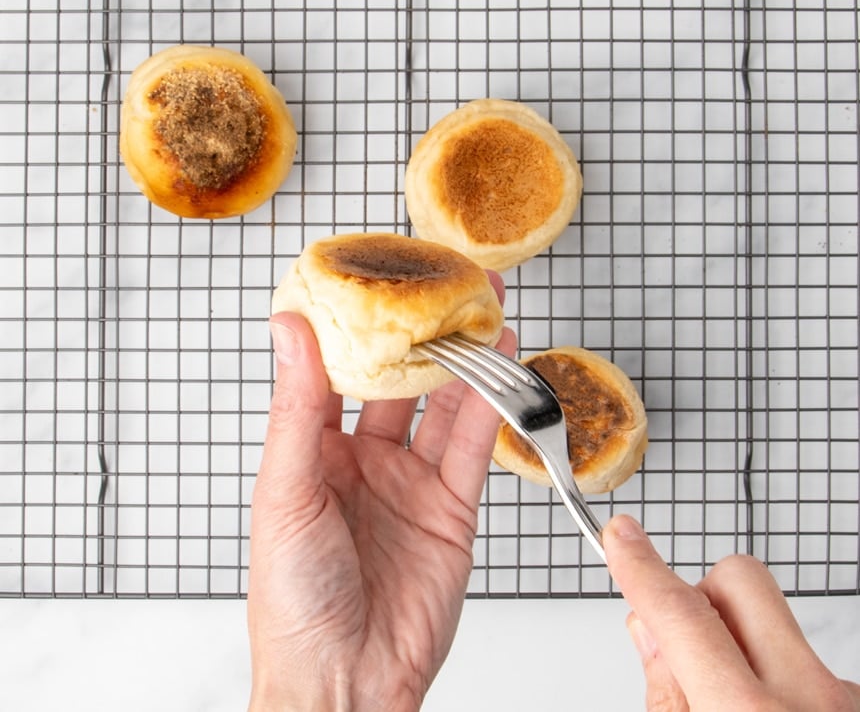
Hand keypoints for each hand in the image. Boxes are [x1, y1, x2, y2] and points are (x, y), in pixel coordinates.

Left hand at [247, 279, 514, 710]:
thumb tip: (287, 330)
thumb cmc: (294, 602)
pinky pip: (473, 446)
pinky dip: (490, 406)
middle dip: (421, 334)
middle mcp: (363, 460)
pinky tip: (501, 368)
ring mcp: (409, 482)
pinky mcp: (450, 508)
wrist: (345, 684)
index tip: (372, 278)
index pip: (336, 370)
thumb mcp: (286, 491)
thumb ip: (296, 408)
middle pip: (397, 381)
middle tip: (442, 285)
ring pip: (442, 407)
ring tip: (483, 312)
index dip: (357, 325)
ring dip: (464, 362)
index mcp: (312, 452)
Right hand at [604, 514, 859, 710]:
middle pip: (741, 579)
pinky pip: (805, 664)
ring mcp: (843, 699)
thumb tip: (652, 632)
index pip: (681, 614)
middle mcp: (809, 698)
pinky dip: (779, 684)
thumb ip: (665, 695)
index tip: (621, 535)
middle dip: (702, 590)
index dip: (640, 567)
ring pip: (774, 627)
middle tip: (685, 637)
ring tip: (732, 706)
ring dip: (741, 650)